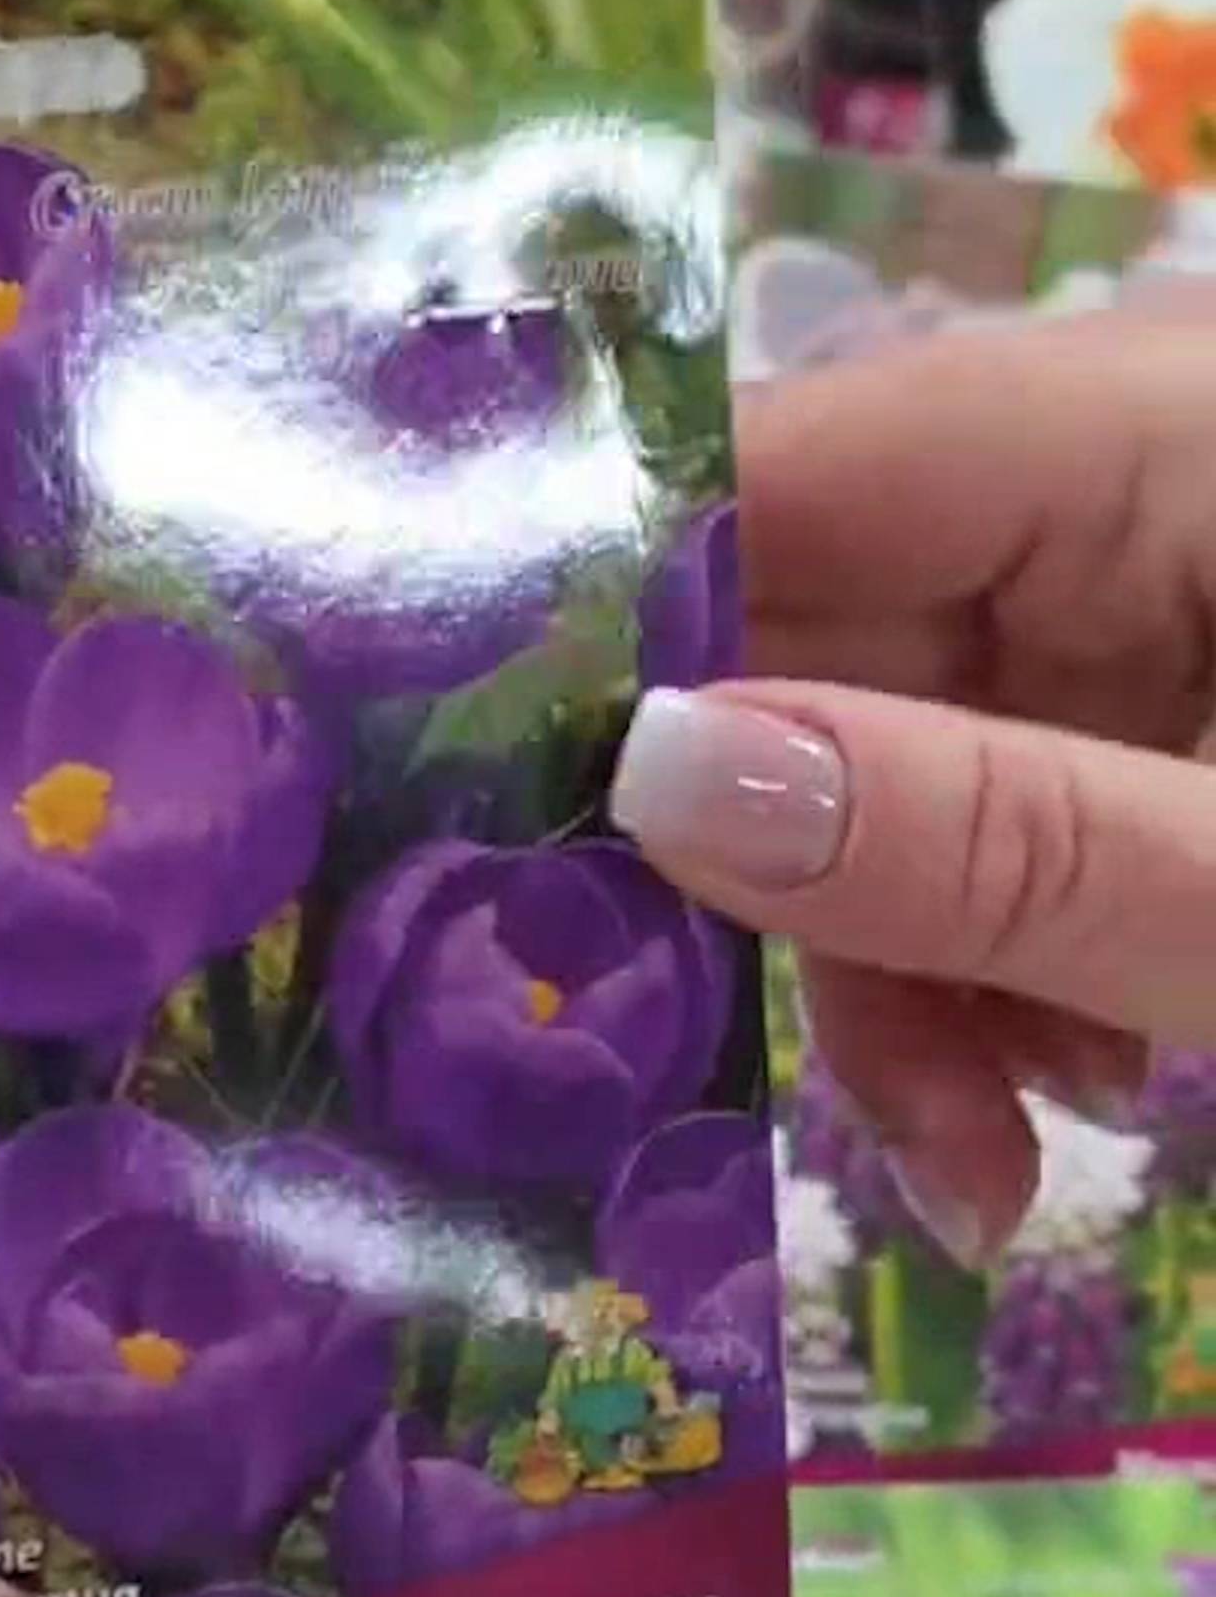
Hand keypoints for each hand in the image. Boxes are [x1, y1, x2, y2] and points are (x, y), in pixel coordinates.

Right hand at [612, 297, 1215, 1259]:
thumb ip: (989, 846)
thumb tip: (649, 772)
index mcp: (1160, 426)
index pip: (793, 470)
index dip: (609, 632)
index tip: (453, 814)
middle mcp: (1129, 480)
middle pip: (828, 649)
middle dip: (797, 895)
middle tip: (759, 1107)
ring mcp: (1168, 600)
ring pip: (908, 770)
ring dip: (912, 987)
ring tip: (993, 1170)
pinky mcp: (1189, 711)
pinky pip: (1017, 822)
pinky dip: (1013, 977)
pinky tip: (1069, 1107)